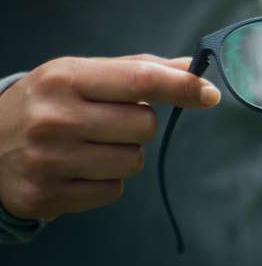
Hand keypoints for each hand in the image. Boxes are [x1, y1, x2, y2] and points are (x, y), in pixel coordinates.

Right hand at [0, 54, 220, 220]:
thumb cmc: (47, 102)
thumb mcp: (82, 74)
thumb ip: (139, 69)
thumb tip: (192, 68)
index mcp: (66, 78)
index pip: (140, 80)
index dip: (182, 87)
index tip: (210, 94)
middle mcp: (56, 118)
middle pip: (145, 126)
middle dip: (138, 124)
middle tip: (106, 121)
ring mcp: (49, 161)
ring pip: (133, 162)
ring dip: (122, 155)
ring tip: (88, 145)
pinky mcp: (47, 196)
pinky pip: (113, 192)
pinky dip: (105, 182)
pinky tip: (77, 169)